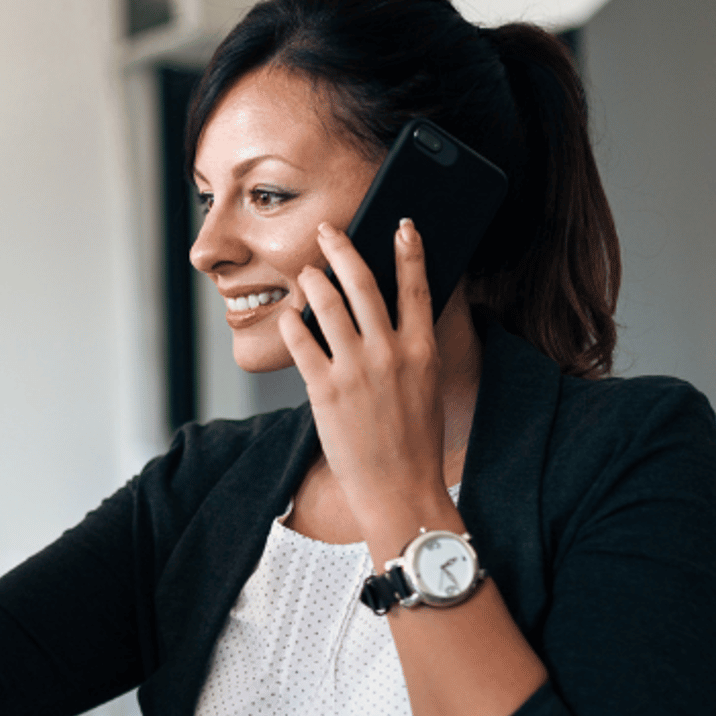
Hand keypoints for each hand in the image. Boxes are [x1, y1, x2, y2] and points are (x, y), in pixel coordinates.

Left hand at [278, 218, 458, 560]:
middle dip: (343, 249)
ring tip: (308, 272)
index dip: (409, 250)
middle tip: (328, 231)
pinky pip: (301, 342)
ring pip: (327, 304)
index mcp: (423, 351)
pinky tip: (288, 316)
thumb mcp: (428, 388)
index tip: (401, 224)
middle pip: (363, 284)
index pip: (416, 287)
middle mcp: (390, 353)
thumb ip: (412, 349)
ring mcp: (355, 370)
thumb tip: (394, 317)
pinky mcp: (325, 390)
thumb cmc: (415, 444)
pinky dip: (292, 323)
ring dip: (313, 280)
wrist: (399, 491)